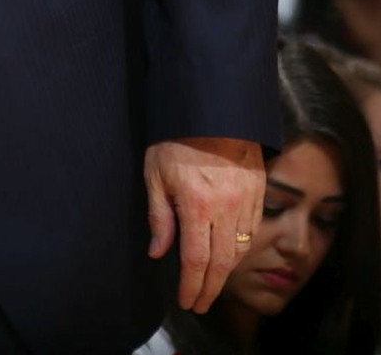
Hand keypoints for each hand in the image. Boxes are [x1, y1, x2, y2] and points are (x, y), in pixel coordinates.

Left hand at [145, 136, 264, 312]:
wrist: (210, 109)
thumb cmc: (175, 139)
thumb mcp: (155, 173)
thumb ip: (158, 215)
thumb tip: (158, 252)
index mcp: (197, 205)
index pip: (196, 260)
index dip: (192, 286)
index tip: (186, 301)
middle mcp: (226, 209)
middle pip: (221, 263)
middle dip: (210, 288)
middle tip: (200, 303)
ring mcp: (246, 202)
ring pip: (239, 250)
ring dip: (225, 271)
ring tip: (210, 283)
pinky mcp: (259, 193)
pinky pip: (252, 231)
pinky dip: (240, 248)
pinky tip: (228, 254)